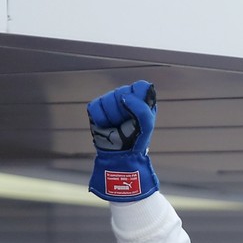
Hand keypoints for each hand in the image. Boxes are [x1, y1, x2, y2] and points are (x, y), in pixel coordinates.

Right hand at [87, 80, 159, 201]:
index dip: (139, 99)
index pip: (140, 86)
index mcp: (141, 100)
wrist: (120, 155)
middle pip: (122, 92)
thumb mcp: (147, 124)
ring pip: (108, 99)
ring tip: (117, 126)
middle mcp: (125, 98)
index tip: (139, 114)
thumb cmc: (136, 140)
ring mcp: (109, 103)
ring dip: (113, 116)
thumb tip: (124, 98)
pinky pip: (96, 107)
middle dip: (125, 110)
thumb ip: (142, 109)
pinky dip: (101, 119)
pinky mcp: (96, 110)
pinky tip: (106, 126)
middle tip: (127, 124)